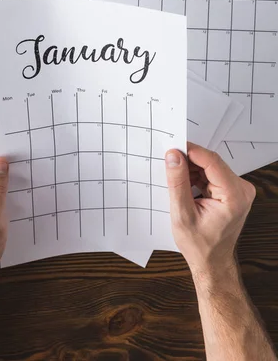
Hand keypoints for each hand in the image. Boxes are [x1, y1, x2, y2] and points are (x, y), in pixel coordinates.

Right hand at [165, 143, 255, 280]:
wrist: (212, 262)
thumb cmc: (200, 245)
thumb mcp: (182, 214)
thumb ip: (178, 183)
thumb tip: (173, 156)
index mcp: (234, 196)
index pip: (211, 161)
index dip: (191, 151)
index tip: (172, 147)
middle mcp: (241, 190)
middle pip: (211, 162)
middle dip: (188, 161)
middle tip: (168, 162)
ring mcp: (238, 189)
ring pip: (209, 167)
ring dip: (191, 169)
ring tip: (175, 181)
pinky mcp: (231, 190)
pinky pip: (211, 174)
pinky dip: (196, 176)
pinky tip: (184, 185)